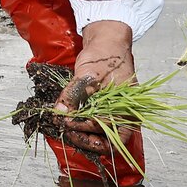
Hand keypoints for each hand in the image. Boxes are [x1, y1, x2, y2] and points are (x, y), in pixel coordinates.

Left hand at [55, 20, 135, 156]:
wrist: (108, 43)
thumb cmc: (104, 57)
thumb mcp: (87, 75)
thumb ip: (73, 95)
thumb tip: (59, 113)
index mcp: (127, 111)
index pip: (106, 133)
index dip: (83, 130)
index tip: (64, 121)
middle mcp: (124, 117)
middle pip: (106, 142)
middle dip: (83, 139)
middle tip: (64, 130)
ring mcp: (115, 113)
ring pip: (100, 136)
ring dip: (82, 134)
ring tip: (64, 126)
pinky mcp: (105, 109)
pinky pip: (95, 124)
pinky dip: (82, 126)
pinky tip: (68, 120)